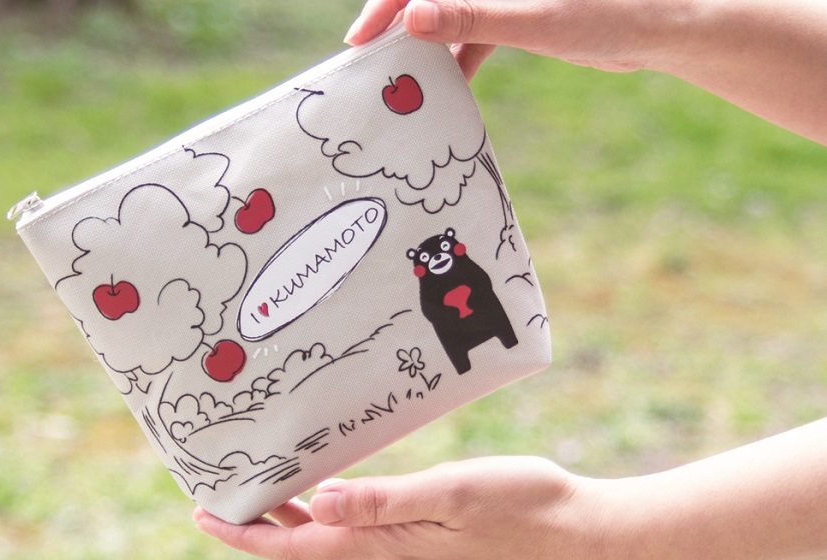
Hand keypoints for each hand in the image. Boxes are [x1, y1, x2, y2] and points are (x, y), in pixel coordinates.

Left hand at [193, 456, 610, 559]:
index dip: (248, 535)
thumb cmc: (522, 504)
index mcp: (388, 548)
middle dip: (258, 533)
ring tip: (264, 499)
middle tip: (221, 503)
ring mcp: (409, 558)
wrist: (576, 534)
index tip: (203, 514)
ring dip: (290, 529)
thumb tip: (315, 503)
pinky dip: (328, 523)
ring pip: (329, 549)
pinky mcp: (427, 548)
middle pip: (304, 554)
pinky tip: (333, 498)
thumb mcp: (451, 492)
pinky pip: (358, 540)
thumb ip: (384, 500)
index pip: (298, 548)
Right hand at [344, 0, 677, 79]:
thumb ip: (472, 18)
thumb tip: (412, 17)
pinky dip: (458, 59)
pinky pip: (474, 34)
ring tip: (402, 83)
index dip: (388, 3)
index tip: (363, 39)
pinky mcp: (519, 14)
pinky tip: (446, 88)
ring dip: (426, 46)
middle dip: (398, 24)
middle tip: (371, 64)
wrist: (660, 29)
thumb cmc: (607, 15)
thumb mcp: (536, 21)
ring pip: (449, 15)